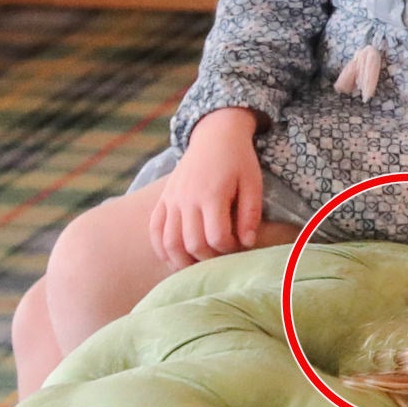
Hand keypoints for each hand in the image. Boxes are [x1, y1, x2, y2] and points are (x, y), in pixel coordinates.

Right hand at [150, 108, 266, 267]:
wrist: (214, 136)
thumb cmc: (238, 161)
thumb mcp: (253, 183)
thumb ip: (250, 213)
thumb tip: (247, 243)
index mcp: (211, 194)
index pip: (217, 236)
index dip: (229, 249)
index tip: (239, 247)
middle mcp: (186, 199)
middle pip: (191, 243)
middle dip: (208, 259)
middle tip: (221, 260)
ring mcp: (170, 200)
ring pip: (169, 242)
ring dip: (181, 262)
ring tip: (196, 270)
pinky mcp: (162, 200)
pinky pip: (155, 230)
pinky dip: (161, 249)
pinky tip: (173, 260)